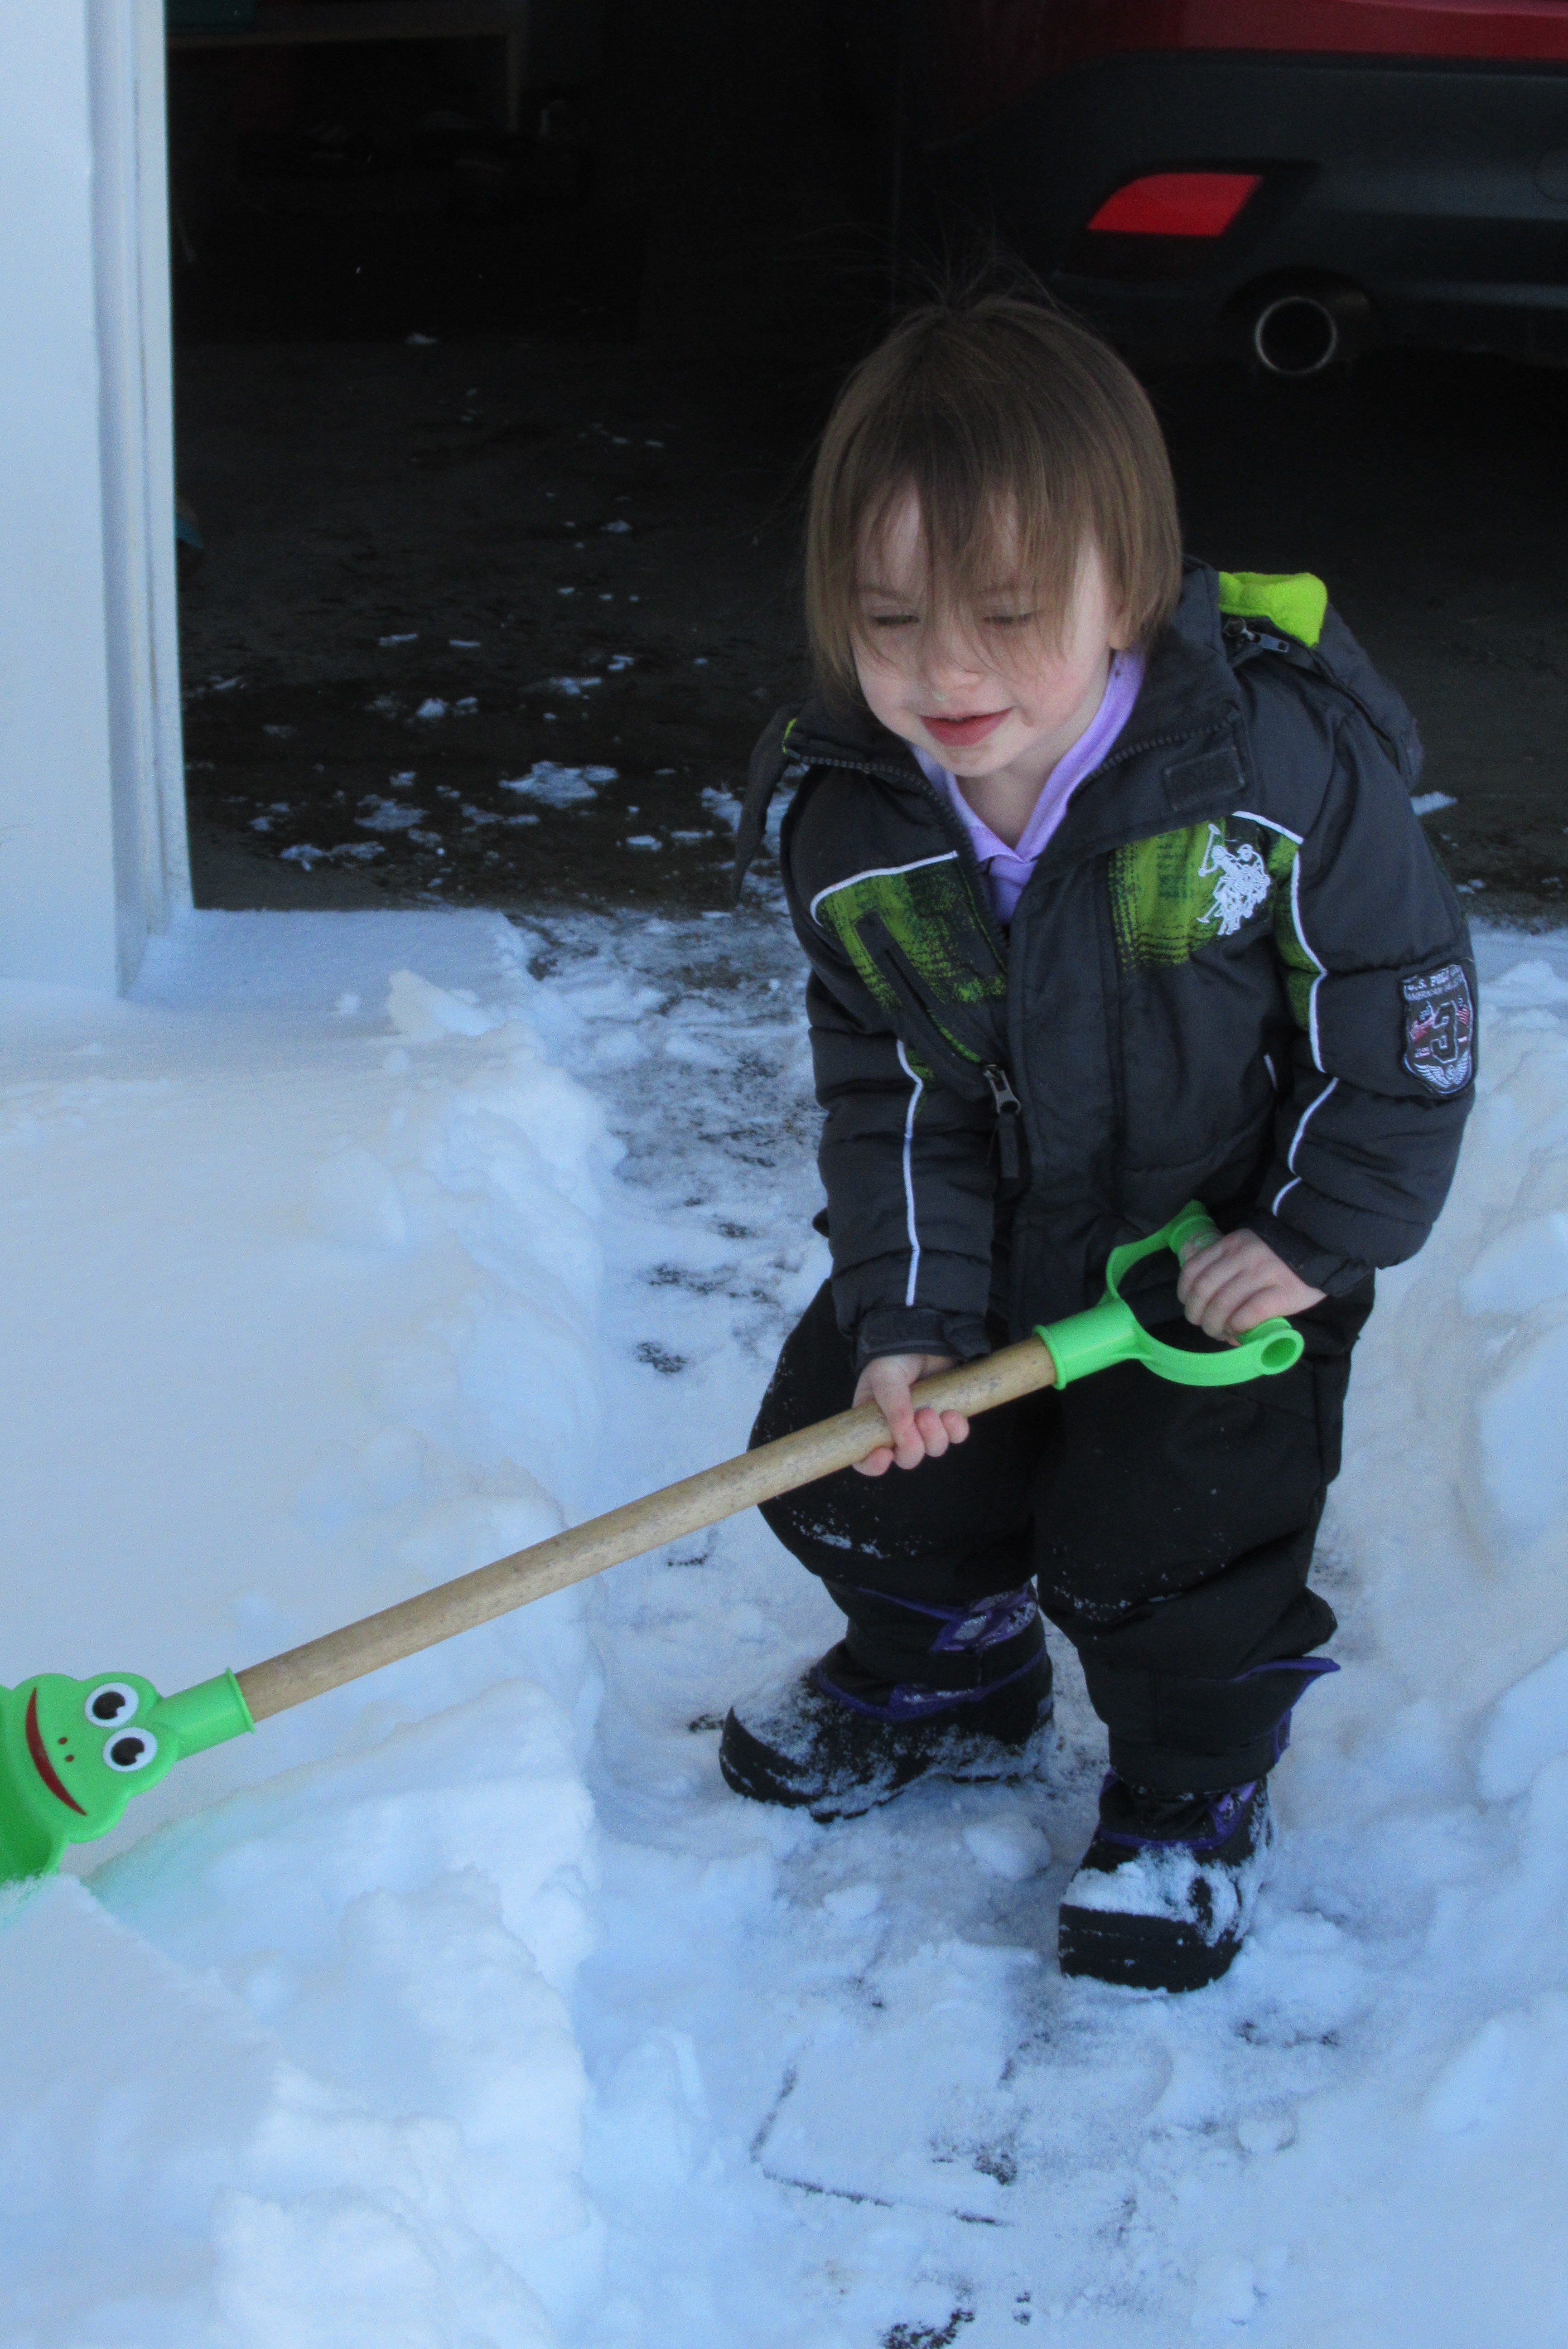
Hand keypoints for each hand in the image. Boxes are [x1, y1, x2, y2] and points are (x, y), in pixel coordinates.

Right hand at [851, 1353, 969, 1476]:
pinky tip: (952, 1413)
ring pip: (933, 1449)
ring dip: (935, 1436)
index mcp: (872, 1423)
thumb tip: (903, 1432)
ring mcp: (924, 1425)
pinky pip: (956, 1437)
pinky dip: (956, 1430)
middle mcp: (897, 1429)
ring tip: (934, 1411)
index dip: (872, 1465)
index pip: (865, 1459)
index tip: (884, 1455)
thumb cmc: (895, 1356)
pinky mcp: (947, 1418)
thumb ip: (891, 1403)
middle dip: (914, 1446)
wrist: (925, 1335)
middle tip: (921, 1417)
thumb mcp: (885, 1376)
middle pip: (906, 1458)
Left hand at [1177, 1230, 1324, 1342]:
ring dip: (1215, 1326)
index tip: (1190, 1306)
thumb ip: (1226, 1264)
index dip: (1185, 1294)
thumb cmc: (1281, 1254)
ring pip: (1223, 1304)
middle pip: (1203, 1291)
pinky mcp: (1284, 1292)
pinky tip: (1238, 1332)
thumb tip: (1205, 1301)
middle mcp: (1243, 1256)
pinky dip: (1237, 1326)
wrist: (1323, 1246)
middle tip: (1205, 1325)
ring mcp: (1264, 1273)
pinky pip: (1250, 1313)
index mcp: (1231, 1244)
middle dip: (1197, 1315)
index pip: (1193, 1269)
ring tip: (1221, 1333)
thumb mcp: (1248, 1247)